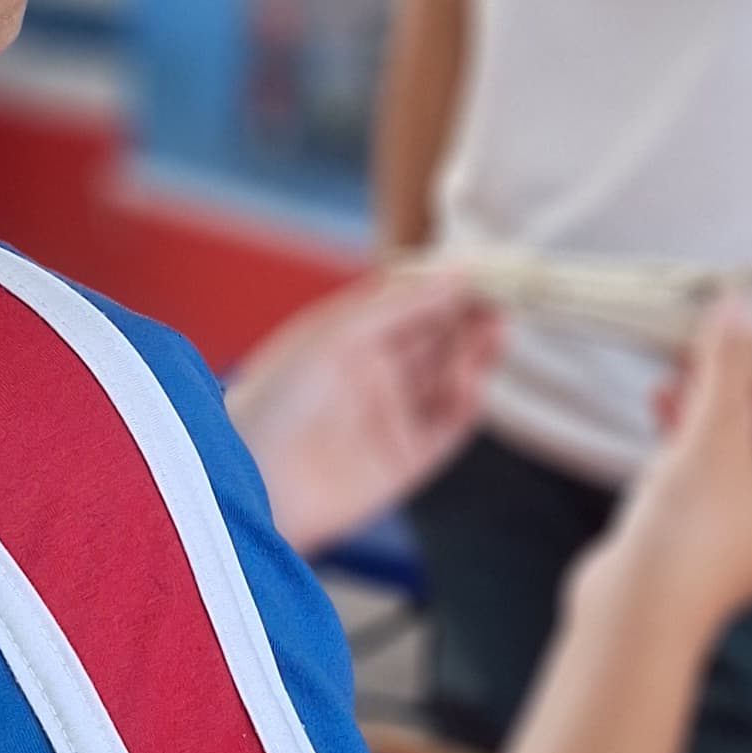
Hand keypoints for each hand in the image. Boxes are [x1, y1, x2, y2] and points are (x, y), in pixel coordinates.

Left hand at [223, 270, 497, 551]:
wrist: (248, 482)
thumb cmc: (274, 400)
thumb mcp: (338, 336)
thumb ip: (401, 306)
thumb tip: (456, 274)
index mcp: (348, 340)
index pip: (410, 306)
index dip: (448, 289)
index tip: (484, 270)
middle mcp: (371, 378)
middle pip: (435, 341)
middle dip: (469, 318)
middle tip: (503, 296)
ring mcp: (388, 419)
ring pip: (446, 381)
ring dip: (473, 355)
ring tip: (497, 328)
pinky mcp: (402, 462)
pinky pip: (445, 427)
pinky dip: (465, 402)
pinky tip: (475, 378)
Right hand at [594, 306, 751, 639]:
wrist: (637, 614)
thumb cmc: (695, 530)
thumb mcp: (715, 435)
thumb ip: (729, 367)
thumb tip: (740, 305)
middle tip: (735, 337)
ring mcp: (748, 524)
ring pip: (745, 446)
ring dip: (718, 400)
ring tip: (685, 359)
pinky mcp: (705, 531)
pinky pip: (711, 468)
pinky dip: (691, 431)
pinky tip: (659, 399)